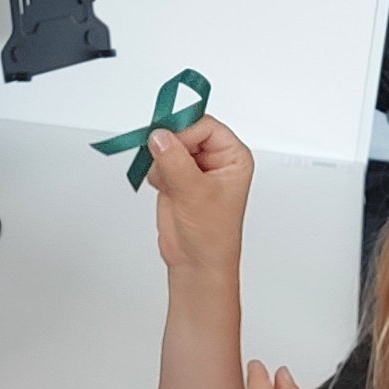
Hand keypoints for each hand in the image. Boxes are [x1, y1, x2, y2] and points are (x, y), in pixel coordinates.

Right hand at [145, 115, 253, 273]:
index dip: (184, 131)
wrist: (196, 261)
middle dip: (170, 147)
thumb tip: (160, 136)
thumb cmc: (212, 234)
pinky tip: (167, 190)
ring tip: (173, 186)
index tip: (167, 141)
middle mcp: (215, 158)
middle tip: (164, 163)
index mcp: (233, 157)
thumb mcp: (196, 193)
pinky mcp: (176, 176)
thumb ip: (176, 161)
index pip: (205, 126)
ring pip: (168, 144)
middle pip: (184, 131)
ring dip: (162, 163)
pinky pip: (157, 160)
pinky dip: (156, 173)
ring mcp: (194, 167)